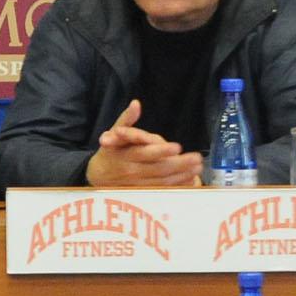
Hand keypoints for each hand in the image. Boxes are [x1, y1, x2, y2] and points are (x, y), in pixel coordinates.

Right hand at [86, 100, 202, 186]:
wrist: (98, 176)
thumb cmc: (110, 152)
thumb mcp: (114, 134)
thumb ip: (127, 119)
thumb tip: (136, 103)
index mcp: (125, 155)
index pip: (145, 153)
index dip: (161, 151)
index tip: (177, 147)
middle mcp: (132, 171)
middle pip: (158, 168)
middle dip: (179, 164)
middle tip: (196, 158)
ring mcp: (138, 184)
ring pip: (163, 181)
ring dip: (182, 175)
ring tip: (197, 168)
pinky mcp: (143, 192)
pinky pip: (162, 191)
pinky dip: (177, 186)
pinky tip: (190, 180)